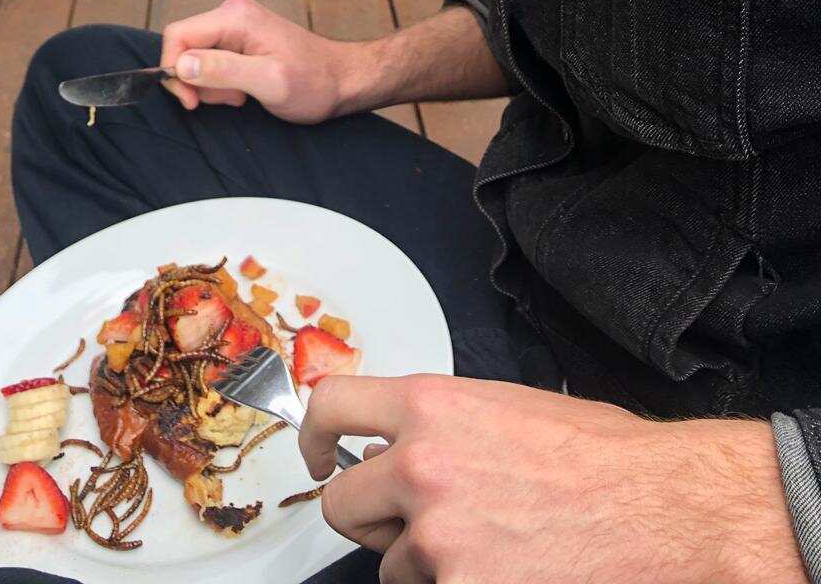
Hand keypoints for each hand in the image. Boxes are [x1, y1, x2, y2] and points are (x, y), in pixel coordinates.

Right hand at [160, 0, 353, 122]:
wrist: (342, 80)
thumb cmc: (313, 82)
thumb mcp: (269, 82)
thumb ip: (223, 71)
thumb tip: (180, 65)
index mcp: (235, 16)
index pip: (177, 34)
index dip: (174, 69)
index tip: (192, 102)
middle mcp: (231, 13)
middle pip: (185, 46)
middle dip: (198, 80)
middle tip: (231, 99)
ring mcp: (235, 24)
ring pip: (196, 57)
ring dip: (211, 85)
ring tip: (243, 94)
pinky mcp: (239, 38)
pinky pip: (211, 59)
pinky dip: (221, 81)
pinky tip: (245, 90)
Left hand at [299, 373, 804, 583]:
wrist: (662, 509)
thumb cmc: (601, 457)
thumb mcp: (506, 407)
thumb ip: (441, 425)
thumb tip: (400, 443)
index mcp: (431, 407)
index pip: (331, 407)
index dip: (311, 436)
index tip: (317, 456)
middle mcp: (421, 468)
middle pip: (342, 504)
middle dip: (373, 518)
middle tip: (419, 522)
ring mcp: (439, 539)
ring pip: (393, 566)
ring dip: (428, 564)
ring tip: (496, 544)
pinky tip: (510, 569)